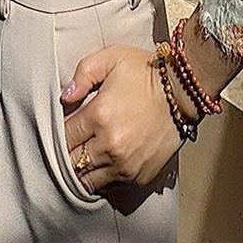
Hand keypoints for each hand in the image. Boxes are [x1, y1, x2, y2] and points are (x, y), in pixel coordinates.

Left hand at [61, 44, 184, 193]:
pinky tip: (102, 162)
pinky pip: (108, 185)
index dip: (60, 132)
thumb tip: (64, 97)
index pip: (64, 135)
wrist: (182, 93)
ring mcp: (124, 165)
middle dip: (67, 153)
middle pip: (72, 161)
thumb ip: (83, 73)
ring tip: (83, 155)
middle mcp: (109, 145)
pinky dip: (101, 176)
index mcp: (99, 115)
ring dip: (82, 169)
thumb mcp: (112, 58)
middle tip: (71, 143)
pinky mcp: (137, 176)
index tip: (65, 126)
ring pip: (87, 179)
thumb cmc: (145, 72)